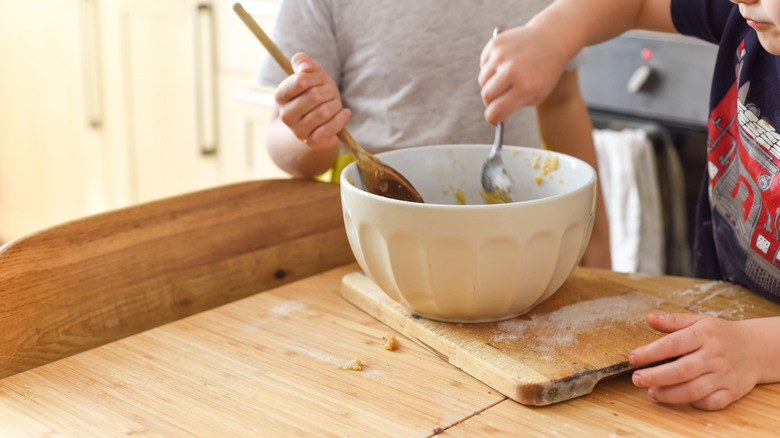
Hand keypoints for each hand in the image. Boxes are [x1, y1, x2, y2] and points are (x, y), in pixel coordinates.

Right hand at [273, 52, 349, 149]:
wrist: (315, 122)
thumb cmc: (313, 92)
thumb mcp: (308, 73)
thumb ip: (302, 61)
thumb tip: (304, 67)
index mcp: (280, 96)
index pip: (300, 80)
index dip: (315, 77)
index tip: (318, 80)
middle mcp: (286, 115)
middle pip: (316, 95)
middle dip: (329, 91)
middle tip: (329, 93)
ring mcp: (299, 130)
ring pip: (325, 111)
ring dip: (336, 104)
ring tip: (334, 104)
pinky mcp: (313, 141)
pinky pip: (330, 128)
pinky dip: (341, 118)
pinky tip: (344, 113)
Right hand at [478, 25, 570, 125]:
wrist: (552, 38)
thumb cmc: (545, 71)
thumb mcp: (538, 94)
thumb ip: (516, 106)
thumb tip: (495, 115)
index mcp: (526, 86)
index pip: (497, 109)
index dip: (492, 118)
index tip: (492, 120)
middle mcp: (512, 70)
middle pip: (487, 96)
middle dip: (491, 101)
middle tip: (498, 100)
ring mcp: (502, 55)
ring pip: (482, 80)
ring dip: (490, 84)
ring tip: (505, 78)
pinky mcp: (496, 43)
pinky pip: (483, 65)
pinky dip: (490, 68)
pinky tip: (504, 64)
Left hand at [629, 313, 764, 409]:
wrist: (755, 348)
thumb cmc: (720, 334)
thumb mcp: (698, 321)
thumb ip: (673, 321)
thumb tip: (649, 318)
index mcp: (704, 335)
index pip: (672, 344)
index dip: (649, 353)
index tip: (632, 358)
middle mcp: (714, 356)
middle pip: (681, 370)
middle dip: (655, 377)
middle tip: (637, 379)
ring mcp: (724, 375)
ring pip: (694, 390)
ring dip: (670, 394)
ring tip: (652, 393)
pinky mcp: (732, 391)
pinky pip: (711, 402)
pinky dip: (694, 403)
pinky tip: (679, 398)